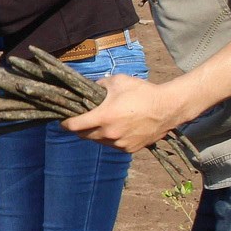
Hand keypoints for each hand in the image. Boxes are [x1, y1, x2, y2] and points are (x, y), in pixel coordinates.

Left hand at [62, 75, 187, 153]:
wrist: (168, 108)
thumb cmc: (142, 92)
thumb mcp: (117, 81)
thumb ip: (99, 85)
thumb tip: (89, 88)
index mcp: (103, 117)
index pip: (74, 126)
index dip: (65, 123)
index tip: (62, 120)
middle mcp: (109, 133)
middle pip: (84, 135)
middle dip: (79, 128)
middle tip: (80, 119)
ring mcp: (119, 143)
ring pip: (98, 141)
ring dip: (94, 134)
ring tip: (99, 123)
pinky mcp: (129, 149)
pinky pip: (112, 145)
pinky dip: (109, 138)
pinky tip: (114, 128)